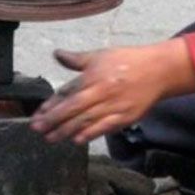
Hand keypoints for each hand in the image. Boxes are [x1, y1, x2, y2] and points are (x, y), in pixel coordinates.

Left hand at [30, 39, 194, 144]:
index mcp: (93, 75)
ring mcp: (114, 106)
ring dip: (66, 131)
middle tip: (37, 129)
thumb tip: (57, 54)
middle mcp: (102, 91)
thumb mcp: (100, 55)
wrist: (158, 70)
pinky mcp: (125, 117)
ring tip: (51, 138)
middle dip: (53, 120)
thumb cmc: (128, 60)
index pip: (68, 91)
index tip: (39, 113)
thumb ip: (77, 59)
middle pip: (73, 108)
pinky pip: (105, 128)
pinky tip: (76, 140)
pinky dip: (90, 134)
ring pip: (86, 121)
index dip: (52, 104)